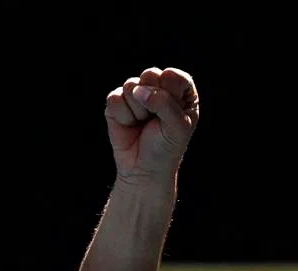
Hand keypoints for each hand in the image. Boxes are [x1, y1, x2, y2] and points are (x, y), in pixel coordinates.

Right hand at [105, 67, 199, 183]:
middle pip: (151, 74)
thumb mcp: (177, 128)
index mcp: (182, 92)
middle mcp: (159, 88)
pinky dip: (123, 116)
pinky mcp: (117, 101)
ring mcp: (137, 93)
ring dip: (138, 111)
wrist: (144, 169)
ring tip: (143, 124)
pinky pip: (115, 98)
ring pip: (131, 85)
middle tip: (156, 120)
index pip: (175, 76)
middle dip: (152, 100)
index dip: (170, 95)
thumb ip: (165, 104)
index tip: (172, 115)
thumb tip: (139, 90)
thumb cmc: (166, 147)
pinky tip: (129, 125)